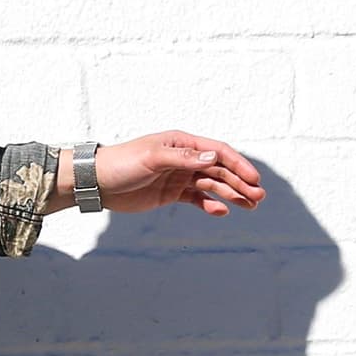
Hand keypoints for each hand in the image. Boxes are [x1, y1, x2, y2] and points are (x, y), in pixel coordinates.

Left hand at [98, 131, 263, 216]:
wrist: (97, 182)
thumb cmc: (122, 164)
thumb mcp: (151, 158)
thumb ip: (182, 158)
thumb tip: (212, 156)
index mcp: (181, 143)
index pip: (217, 151)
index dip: (238, 164)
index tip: (253, 179)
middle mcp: (184, 158)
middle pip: (219, 169)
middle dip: (240, 182)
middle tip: (258, 196)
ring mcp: (179, 176)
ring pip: (212, 185)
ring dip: (231, 194)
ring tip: (251, 205)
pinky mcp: (172, 193)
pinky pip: (197, 198)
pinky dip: (210, 205)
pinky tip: (222, 212)